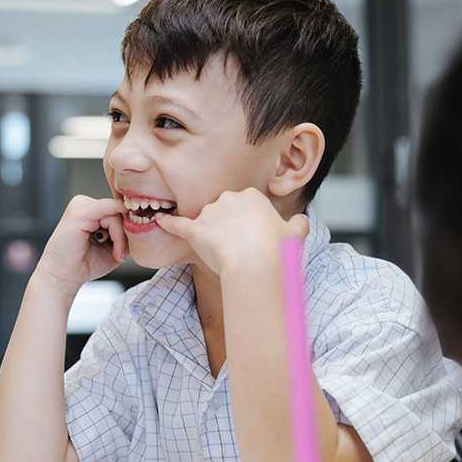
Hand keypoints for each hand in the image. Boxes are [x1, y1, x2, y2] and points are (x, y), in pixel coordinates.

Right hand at [33, 195, 128, 296]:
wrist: (63, 278)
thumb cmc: (85, 263)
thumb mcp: (112, 244)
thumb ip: (123, 230)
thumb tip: (138, 218)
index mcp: (91, 209)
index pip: (119, 209)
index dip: (128, 228)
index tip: (127, 250)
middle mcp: (84, 203)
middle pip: (119, 210)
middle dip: (126, 234)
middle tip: (121, 255)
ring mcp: (80, 205)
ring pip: (117, 212)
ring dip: (122, 237)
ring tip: (117, 255)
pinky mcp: (79, 212)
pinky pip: (110, 215)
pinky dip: (118, 234)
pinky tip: (115, 250)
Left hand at [155, 188, 307, 276]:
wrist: (256, 266)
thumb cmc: (277, 252)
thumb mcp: (296, 235)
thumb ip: (298, 225)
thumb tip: (301, 222)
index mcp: (252, 195)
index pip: (246, 204)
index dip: (249, 222)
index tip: (254, 236)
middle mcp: (228, 198)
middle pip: (224, 210)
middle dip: (228, 225)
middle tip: (238, 246)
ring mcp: (210, 214)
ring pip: (206, 220)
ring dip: (210, 233)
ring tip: (220, 252)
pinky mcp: (195, 230)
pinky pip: (178, 224)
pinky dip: (169, 223)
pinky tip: (160, 221)